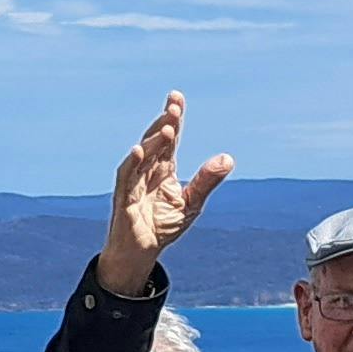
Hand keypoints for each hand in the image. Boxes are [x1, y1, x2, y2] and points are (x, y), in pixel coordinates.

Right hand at [103, 90, 233, 289]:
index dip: (172, 119)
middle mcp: (147, 171)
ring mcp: (134, 183)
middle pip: (155, 141)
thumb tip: (228, 158)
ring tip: (167, 127)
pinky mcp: (124, 198)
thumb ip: (207, 181)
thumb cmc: (162, 226)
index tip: (177, 97)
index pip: (169, 139)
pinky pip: (127, 177)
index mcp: (163, 169)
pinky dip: (132, 163)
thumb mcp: (192, 203)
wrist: (141, 254)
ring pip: (142, 155)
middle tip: (174, 105)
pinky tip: (139, 150)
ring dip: (153, 141)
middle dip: (163, 123)